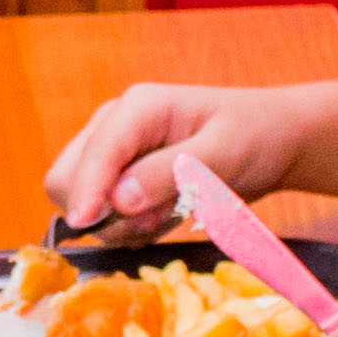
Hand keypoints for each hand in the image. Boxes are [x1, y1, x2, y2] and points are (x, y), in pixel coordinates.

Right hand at [42, 83, 307, 239]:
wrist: (271, 141)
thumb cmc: (254, 136)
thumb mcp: (223, 154)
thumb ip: (169, 173)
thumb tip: (119, 199)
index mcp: (137, 108)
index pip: (93, 154)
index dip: (85, 192)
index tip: (85, 226)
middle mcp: (114, 127)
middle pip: (66, 179)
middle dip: (101, 212)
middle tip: (153, 221)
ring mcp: (114, 154)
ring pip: (82, 204)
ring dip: (120, 224)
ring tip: (170, 215)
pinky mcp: (121, 179)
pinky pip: (105, 217)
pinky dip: (130, 228)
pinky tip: (166, 216)